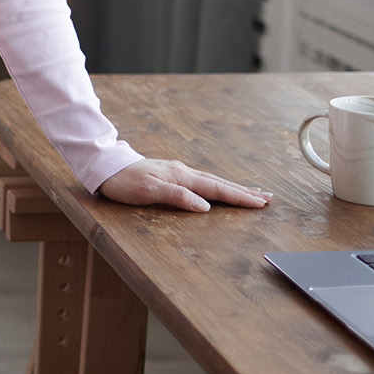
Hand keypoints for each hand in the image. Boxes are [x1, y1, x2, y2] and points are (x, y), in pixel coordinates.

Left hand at [99, 157, 270, 211]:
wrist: (106, 167)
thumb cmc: (124, 182)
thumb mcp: (149, 191)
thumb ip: (178, 197)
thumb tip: (205, 206)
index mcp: (182, 177)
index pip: (216, 189)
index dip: (239, 197)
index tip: (260, 203)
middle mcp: (183, 172)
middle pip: (220, 183)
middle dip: (244, 191)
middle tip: (268, 198)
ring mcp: (178, 172)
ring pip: (212, 181)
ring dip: (233, 188)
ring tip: (251, 193)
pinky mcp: (171, 174)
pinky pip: (202, 181)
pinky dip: (216, 186)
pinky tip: (218, 189)